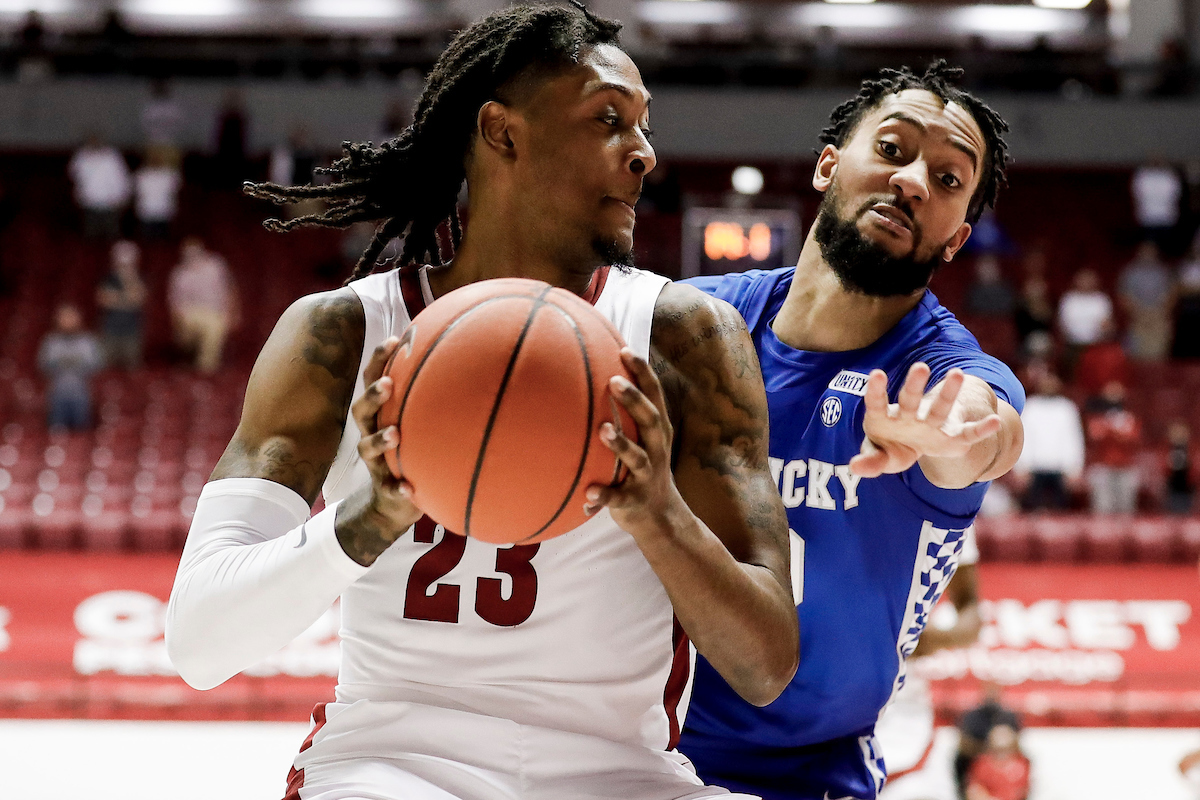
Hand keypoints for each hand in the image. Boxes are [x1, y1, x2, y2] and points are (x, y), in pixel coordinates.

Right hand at [343, 336, 423, 544]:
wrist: (392, 502)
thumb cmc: (411, 449)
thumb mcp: (417, 423)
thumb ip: (430, 397)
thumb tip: (464, 358)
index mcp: (379, 414)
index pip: (373, 381)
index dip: (379, 360)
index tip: (395, 340)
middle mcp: (371, 433)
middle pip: (361, 410)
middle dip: (372, 396)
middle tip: (388, 385)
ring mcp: (375, 462)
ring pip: (367, 448)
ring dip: (379, 440)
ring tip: (395, 434)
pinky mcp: (385, 489)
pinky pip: (389, 490)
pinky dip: (398, 489)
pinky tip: (408, 488)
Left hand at [583, 348, 685, 534]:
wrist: (660, 517)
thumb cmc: (642, 467)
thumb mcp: (642, 439)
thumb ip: (625, 413)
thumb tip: (590, 375)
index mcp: (658, 432)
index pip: (654, 396)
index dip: (643, 373)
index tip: (625, 350)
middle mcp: (656, 450)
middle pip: (650, 421)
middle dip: (634, 400)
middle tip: (613, 381)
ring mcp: (646, 476)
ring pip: (637, 459)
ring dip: (621, 444)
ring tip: (603, 430)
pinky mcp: (634, 501)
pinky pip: (618, 498)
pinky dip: (604, 496)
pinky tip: (588, 492)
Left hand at [850, 363, 1001, 478]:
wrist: (916, 446)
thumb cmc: (892, 447)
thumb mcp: (880, 457)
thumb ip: (870, 461)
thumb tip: (855, 467)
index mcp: (885, 419)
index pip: (878, 403)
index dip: (877, 390)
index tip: (877, 374)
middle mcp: (909, 416)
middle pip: (911, 400)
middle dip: (915, 385)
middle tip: (920, 367)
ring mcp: (932, 424)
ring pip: (939, 408)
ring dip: (948, 393)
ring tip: (957, 374)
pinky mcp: (952, 437)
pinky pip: (968, 433)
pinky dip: (981, 429)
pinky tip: (994, 421)